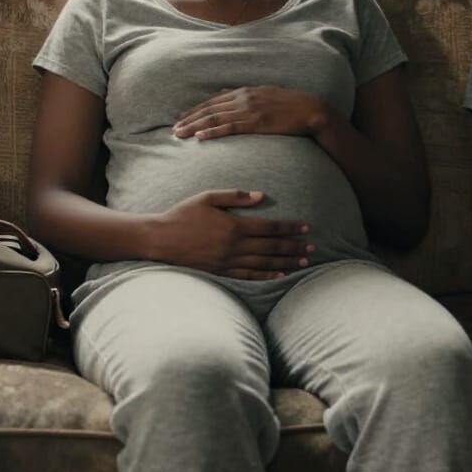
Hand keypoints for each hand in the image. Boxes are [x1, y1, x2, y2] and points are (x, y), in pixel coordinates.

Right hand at [148, 189, 313, 279]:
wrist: (159, 239)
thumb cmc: (183, 214)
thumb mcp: (208, 197)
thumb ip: (236, 196)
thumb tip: (262, 196)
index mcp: (234, 226)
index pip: (270, 228)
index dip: (289, 228)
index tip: (305, 228)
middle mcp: (234, 246)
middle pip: (271, 247)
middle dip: (294, 247)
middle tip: (312, 247)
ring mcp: (227, 261)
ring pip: (263, 263)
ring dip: (285, 262)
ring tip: (303, 262)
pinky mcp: (220, 272)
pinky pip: (248, 276)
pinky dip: (266, 276)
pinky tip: (280, 275)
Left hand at [172, 86, 328, 140]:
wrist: (311, 109)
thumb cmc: (290, 103)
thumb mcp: (265, 92)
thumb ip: (244, 93)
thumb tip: (225, 91)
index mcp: (245, 91)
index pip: (213, 100)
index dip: (196, 109)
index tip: (182, 117)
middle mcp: (243, 98)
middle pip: (209, 109)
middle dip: (189, 118)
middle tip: (173, 129)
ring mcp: (249, 110)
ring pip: (215, 118)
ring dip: (194, 126)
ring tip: (179, 134)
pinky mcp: (256, 123)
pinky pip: (229, 128)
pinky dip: (212, 132)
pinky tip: (200, 137)